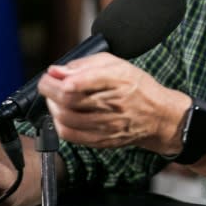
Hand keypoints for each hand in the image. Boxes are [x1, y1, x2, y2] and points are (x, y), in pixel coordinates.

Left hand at [37, 53, 188, 153]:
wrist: (158, 116)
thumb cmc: (137, 86)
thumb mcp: (117, 65)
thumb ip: (85, 64)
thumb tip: (57, 70)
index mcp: (118, 80)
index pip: (85, 81)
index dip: (63, 79)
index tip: (51, 75)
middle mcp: (113, 103)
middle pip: (70, 99)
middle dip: (50, 90)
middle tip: (47, 83)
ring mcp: (107, 125)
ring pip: (66, 118)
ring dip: (52, 106)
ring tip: (54, 98)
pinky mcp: (102, 140)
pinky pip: (71, 135)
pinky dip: (59, 123)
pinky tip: (61, 114)